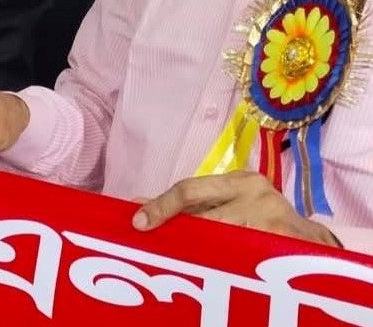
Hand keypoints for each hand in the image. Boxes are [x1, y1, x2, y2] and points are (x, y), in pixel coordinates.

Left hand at [134, 171, 339, 244]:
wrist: (312, 243)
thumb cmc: (260, 219)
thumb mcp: (229, 202)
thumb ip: (191, 205)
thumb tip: (139, 205)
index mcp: (238, 180)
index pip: (190, 190)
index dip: (162, 206)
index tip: (138, 221)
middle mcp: (255, 192)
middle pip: (204, 215)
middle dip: (177, 230)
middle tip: (153, 243)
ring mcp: (272, 216)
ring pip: (220, 237)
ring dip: (198, 250)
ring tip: (183, 259)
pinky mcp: (284, 241)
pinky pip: (243, 255)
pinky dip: (224, 263)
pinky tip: (213, 271)